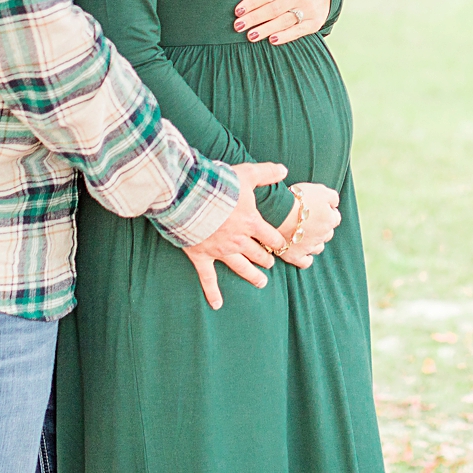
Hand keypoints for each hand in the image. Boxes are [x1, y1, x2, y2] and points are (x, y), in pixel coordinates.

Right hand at [181, 162, 286, 309]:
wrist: (189, 196)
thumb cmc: (218, 184)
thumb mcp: (246, 173)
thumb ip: (266, 172)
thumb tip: (284, 168)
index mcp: (251, 222)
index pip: (272, 237)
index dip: (278, 242)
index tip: (282, 245)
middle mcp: (239, 240)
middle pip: (258, 254)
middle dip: (266, 259)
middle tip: (271, 264)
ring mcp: (221, 250)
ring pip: (241, 267)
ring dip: (252, 276)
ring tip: (262, 283)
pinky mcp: (202, 256)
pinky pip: (208, 278)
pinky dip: (213, 292)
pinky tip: (217, 304)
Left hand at [233, 0, 330, 44]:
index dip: (252, 3)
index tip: (238, 11)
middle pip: (274, 9)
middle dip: (254, 18)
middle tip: (238, 26)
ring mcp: (309, 10)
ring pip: (284, 22)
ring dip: (266, 30)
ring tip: (250, 36)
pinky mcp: (314, 23)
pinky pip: (298, 31)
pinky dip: (285, 36)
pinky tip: (272, 40)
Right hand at [274, 182, 342, 267]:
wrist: (279, 212)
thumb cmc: (299, 199)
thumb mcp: (321, 190)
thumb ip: (333, 197)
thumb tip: (335, 205)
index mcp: (330, 220)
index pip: (336, 217)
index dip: (328, 212)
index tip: (319, 208)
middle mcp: (322, 236)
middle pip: (327, 233)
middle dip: (321, 228)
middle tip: (309, 220)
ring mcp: (309, 247)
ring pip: (318, 248)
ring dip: (314, 242)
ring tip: (304, 235)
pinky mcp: (295, 255)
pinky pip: (305, 262)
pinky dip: (306, 258)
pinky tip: (303, 253)